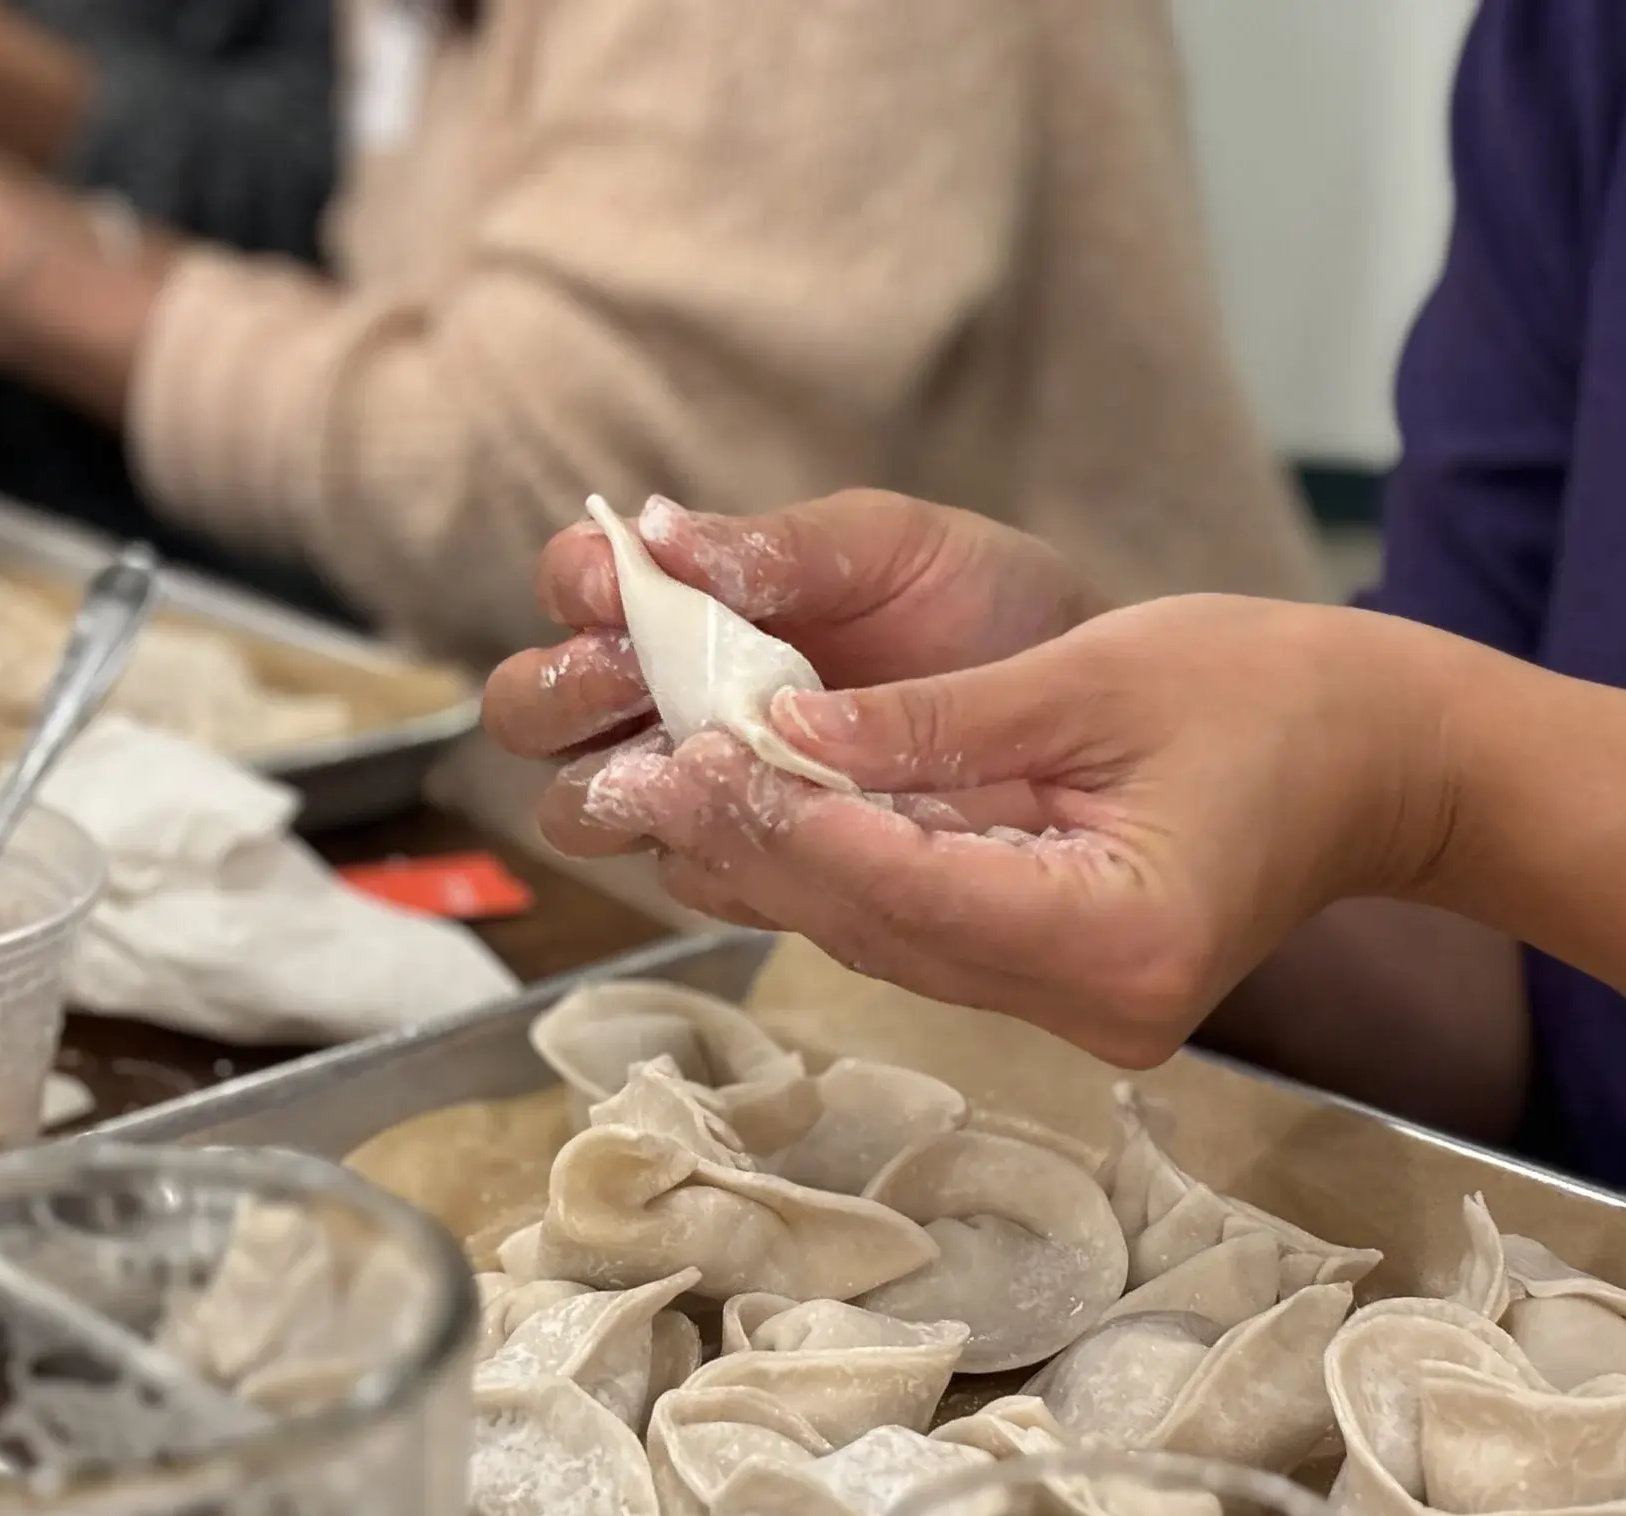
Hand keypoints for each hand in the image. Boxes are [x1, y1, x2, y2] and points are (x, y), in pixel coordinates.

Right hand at [481, 490, 1107, 861]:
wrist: (1085, 710)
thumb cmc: (984, 608)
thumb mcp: (893, 549)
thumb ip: (781, 550)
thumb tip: (657, 532)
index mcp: (683, 599)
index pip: (576, 587)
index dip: (578, 588)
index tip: (614, 588)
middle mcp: (667, 697)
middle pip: (540, 713)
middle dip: (565, 696)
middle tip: (632, 685)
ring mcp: (705, 789)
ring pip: (591, 806)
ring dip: (618, 785)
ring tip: (690, 765)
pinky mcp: (759, 869)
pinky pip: (692, 873)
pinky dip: (705, 851)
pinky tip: (754, 827)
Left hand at [576, 597, 1477, 1068]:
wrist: (1382, 762)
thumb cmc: (1273, 696)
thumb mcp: (1101, 679)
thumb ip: (938, 721)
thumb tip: (781, 731)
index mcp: (1120, 941)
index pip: (909, 888)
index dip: (784, 824)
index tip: (676, 760)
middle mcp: (1091, 1004)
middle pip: (879, 928)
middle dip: (754, 844)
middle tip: (631, 771)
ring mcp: (1072, 1009)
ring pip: (884, 937)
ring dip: (777, 860)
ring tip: (663, 781)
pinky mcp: (1056, 984)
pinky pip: (918, 929)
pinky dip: (839, 868)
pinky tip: (753, 808)